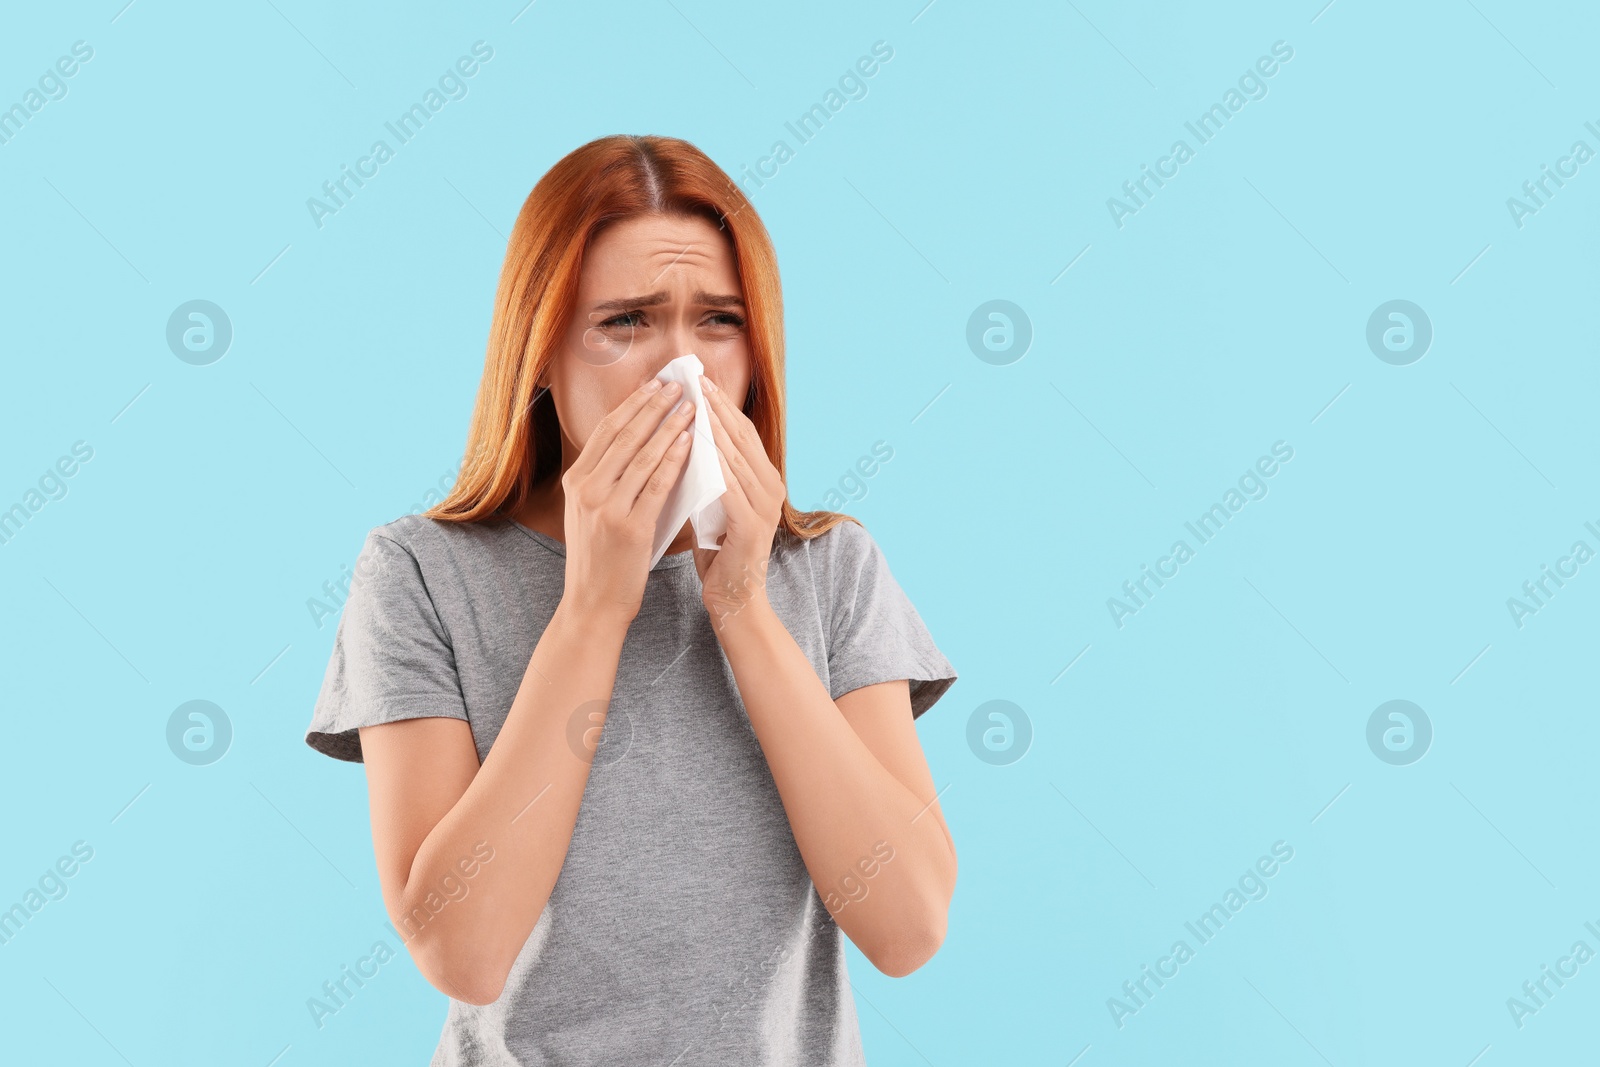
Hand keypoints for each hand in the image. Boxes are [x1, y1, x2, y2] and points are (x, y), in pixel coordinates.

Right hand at [559, 378, 696, 622]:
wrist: (593, 605)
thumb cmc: (600, 558)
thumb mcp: (590, 512)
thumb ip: (607, 479)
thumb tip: (638, 442)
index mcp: (575, 481)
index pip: (607, 431)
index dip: (633, 404)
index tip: (656, 384)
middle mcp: (586, 489)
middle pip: (625, 435)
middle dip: (654, 406)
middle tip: (679, 385)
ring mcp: (606, 507)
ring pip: (643, 455)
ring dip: (670, 426)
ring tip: (691, 407)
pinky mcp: (629, 527)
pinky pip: (657, 484)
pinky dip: (675, 459)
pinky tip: (691, 442)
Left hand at [693, 374, 784, 629]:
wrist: (734, 599)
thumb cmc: (719, 552)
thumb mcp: (714, 503)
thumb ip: (710, 473)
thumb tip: (684, 437)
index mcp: (764, 479)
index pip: (741, 432)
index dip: (721, 404)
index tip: (698, 379)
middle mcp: (771, 487)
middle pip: (741, 436)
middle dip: (716, 406)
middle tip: (693, 378)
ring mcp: (766, 505)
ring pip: (735, 456)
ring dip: (711, 428)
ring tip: (689, 402)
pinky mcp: (752, 524)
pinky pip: (728, 485)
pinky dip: (711, 463)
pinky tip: (692, 445)